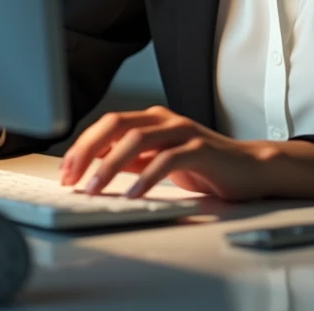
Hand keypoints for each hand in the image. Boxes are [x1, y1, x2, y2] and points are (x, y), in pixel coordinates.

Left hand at [58, 105, 281, 199]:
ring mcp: (183, 132)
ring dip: (111, 165)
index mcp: (152, 119)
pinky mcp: (201, 150)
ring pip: (138, 138)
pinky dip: (146, 177)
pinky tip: (133, 195)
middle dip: (88, 150)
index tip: (65, 171)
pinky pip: (167, 159)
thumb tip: (94, 168)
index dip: (83, 145)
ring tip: (94, 189)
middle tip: (71, 177)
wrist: (248, 169)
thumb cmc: (204, 166)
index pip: (108, 124)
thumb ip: (131, 160)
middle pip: (117, 124)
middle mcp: (165, 119)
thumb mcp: (158, 160)